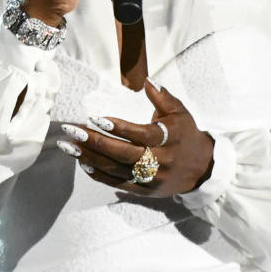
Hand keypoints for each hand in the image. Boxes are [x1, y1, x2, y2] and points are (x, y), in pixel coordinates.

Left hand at [56, 79, 214, 196]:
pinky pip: (118, 183)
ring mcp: (151, 179)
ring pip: (116, 170)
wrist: (201, 168)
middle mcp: (160, 161)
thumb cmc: (186, 134)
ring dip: (90, 158)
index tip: (94, 119)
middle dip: (95, 142)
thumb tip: (147, 81)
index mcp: (168, 140)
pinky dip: (98, 174)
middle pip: (123, 154)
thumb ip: (162, 97)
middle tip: (72, 131)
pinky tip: (82, 162)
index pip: (140, 134)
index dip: (118, 127)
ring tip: (69, 146)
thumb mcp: (180, 113)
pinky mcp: (145, 191)